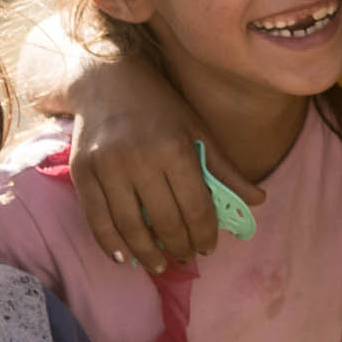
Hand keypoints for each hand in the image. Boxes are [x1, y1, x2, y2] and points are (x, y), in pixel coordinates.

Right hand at [69, 56, 264, 272]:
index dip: (204, 235)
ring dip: (147, 254)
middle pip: (164, 222)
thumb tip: (259, 201)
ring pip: (129, 227)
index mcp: (175, 148)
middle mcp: (140, 158)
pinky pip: (97, 220)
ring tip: (159, 264)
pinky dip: (110, 244)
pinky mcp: (82, 171)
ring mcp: (107, 166)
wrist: (106, 78)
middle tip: (186, 257)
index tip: (208, 247)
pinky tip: (124, 256)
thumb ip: (225, 169)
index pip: (196, 208)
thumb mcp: (198, 130)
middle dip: (179, 247)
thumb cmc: (160, 106)